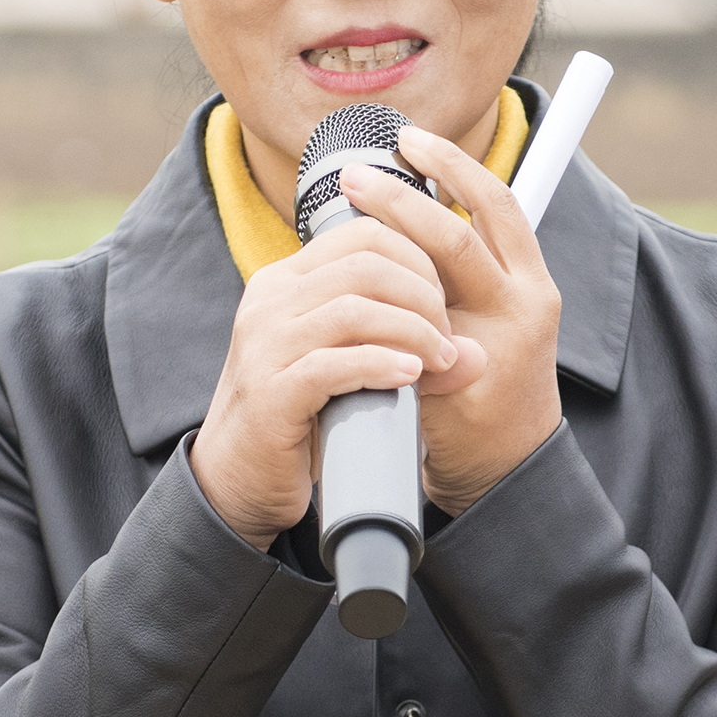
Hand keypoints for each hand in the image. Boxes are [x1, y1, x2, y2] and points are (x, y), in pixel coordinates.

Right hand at [191, 215, 470, 548]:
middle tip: (448, 337)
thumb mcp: (346, 365)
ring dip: (411, 331)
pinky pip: (333, 364)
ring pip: (351, 309)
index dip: (418, 260)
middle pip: (364, 266)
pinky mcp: (269, 394)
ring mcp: (264, 346)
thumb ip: (397, 345)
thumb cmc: (301, 416)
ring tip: (439, 359)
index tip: (444, 302)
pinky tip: (410, 376)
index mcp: (284, 281)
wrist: (239, 480)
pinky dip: (380, 365)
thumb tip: (477, 354)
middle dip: (422, 296)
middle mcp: (268, 302)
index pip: (363, 236)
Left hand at [334, 123, 562, 514]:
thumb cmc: (493, 382)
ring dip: (387, 238)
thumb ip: (461, 275)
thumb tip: (400, 214)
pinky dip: (379, 306)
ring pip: (438, 273)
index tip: (408, 139)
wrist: (510, 467)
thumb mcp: (492, 316)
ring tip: (344, 217)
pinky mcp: (466, 383)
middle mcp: (523, 303)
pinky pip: (414, 332)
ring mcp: (496, 344)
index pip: (495, 204)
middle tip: (353, 175)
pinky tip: (344, 285)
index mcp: (529, 279)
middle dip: (402, 198)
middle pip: (460, 232)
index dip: (453, 166)